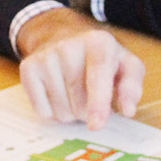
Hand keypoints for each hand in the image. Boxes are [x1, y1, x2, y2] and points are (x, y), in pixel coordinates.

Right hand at [15, 8, 144, 128]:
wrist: (62, 36)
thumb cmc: (100, 58)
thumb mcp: (125, 64)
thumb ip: (132, 86)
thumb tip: (128, 109)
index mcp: (98, 42)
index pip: (98, 73)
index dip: (98, 102)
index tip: (97, 124)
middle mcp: (68, 45)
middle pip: (79, 103)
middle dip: (88, 112)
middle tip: (90, 97)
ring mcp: (45, 56)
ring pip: (61, 111)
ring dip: (70, 112)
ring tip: (73, 92)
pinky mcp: (28, 68)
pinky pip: (42, 110)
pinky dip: (52, 111)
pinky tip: (57, 92)